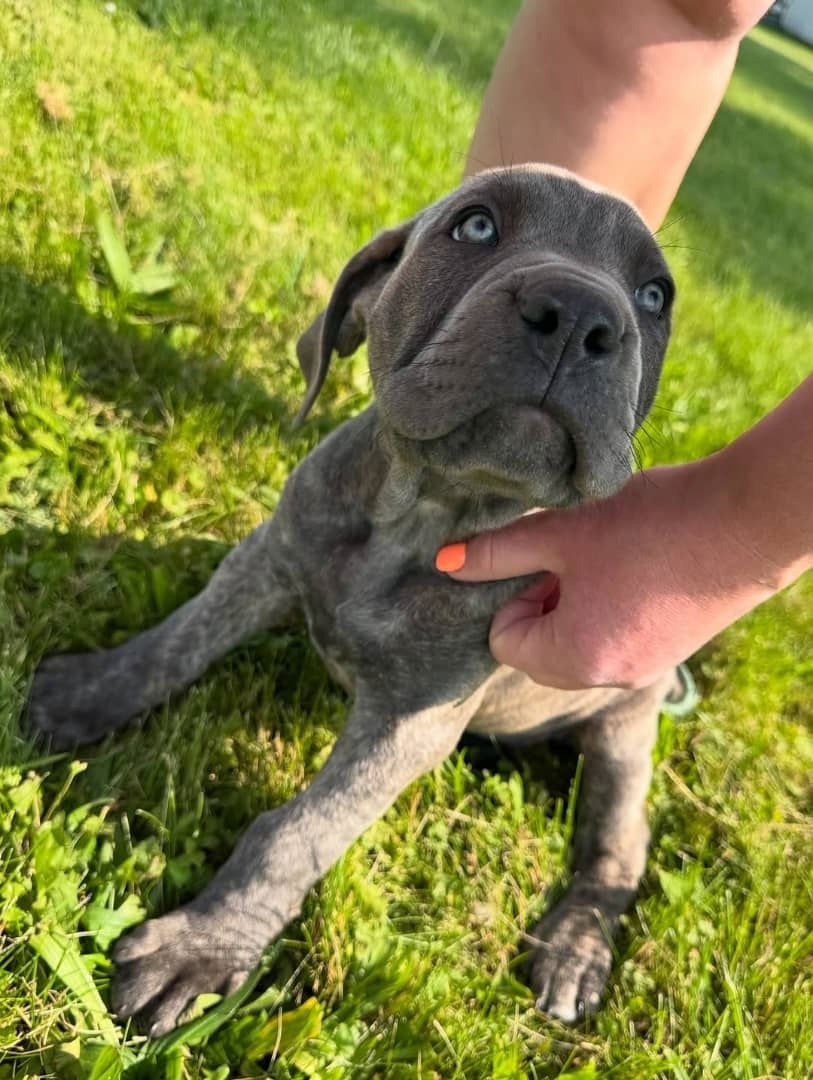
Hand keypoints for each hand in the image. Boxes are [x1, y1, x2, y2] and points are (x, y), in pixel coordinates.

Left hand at [436, 455, 782, 689]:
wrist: (748, 521)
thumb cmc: (649, 525)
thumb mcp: (561, 532)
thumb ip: (497, 551)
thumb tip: (444, 563)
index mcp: (573, 659)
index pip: (504, 641)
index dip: (512, 594)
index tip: (543, 558)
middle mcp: (607, 678)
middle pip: (539, 649)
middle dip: (542, 601)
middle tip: (572, 555)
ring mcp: (643, 668)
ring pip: (577, 642)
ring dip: (575, 600)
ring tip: (605, 556)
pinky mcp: (670, 651)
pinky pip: (615, 638)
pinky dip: (609, 606)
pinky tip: (633, 565)